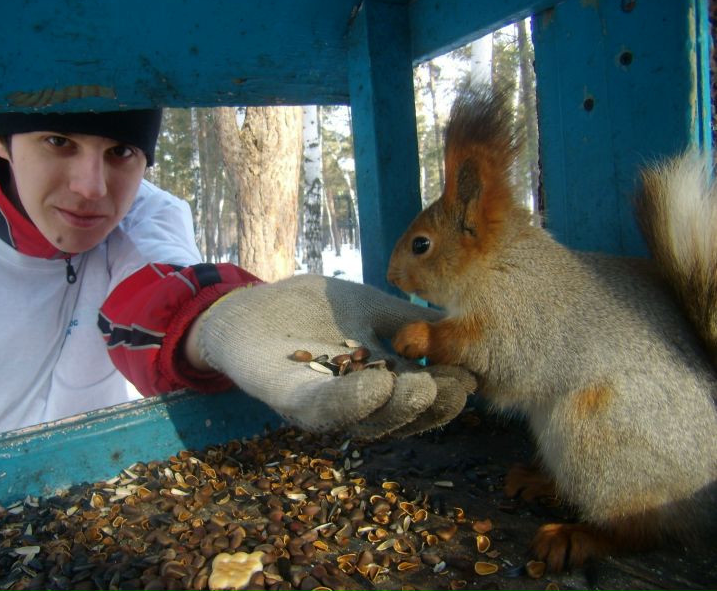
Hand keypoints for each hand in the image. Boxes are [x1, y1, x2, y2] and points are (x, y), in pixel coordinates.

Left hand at [193, 274, 475, 437]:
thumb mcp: (376, 309)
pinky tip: (374, 385)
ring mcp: (321, 403)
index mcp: (380, 384)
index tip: (472, 379)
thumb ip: (415, 322)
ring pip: (363, 419)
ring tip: (420, 386)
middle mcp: (354, 404)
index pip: (420, 397)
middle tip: (451, 387)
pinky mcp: (287, 397)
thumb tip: (472, 330)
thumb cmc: (317, 309)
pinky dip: (347, 402)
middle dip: (427, 406)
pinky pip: (319, 408)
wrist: (252, 304)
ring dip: (395, 408)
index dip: (448, 394)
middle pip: (397, 417)